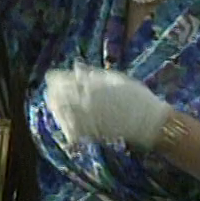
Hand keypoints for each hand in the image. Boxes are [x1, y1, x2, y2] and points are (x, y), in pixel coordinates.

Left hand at [45, 62, 170, 150]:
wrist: (148, 121)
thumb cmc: (135, 96)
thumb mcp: (115, 79)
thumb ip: (93, 74)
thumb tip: (76, 67)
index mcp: (91, 84)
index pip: (62, 80)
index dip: (54, 79)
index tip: (51, 78)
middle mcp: (85, 99)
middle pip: (58, 96)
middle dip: (53, 93)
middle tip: (51, 92)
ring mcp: (88, 117)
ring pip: (62, 113)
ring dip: (56, 108)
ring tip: (54, 106)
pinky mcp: (91, 132)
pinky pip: (72, 130)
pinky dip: (66, 126)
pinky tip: (65, 124)